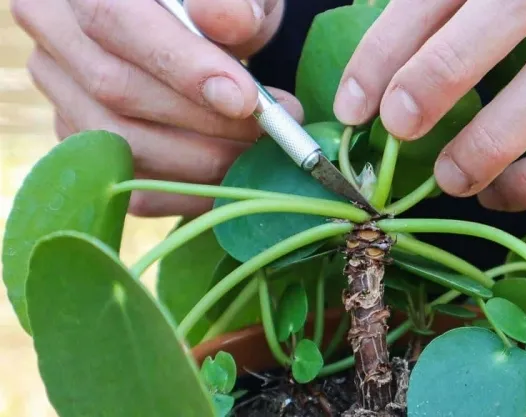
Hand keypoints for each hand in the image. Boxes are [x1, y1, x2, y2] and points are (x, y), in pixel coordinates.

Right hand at [12, 0, 300, 216]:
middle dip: (204, 123)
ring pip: (120, 145)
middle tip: (270, 130)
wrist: (201, 31)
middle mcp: (54, 32)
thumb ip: (231, 0)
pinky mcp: (83, 142)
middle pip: (115, 92)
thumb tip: (230, 22)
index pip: (116, 21)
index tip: (243, 101)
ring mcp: (61, 92)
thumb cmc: (221, 5)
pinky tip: (231, 178)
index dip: (181, 66)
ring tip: (259, 149)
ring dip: (201, 161)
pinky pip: (128, 185)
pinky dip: (188, 192)